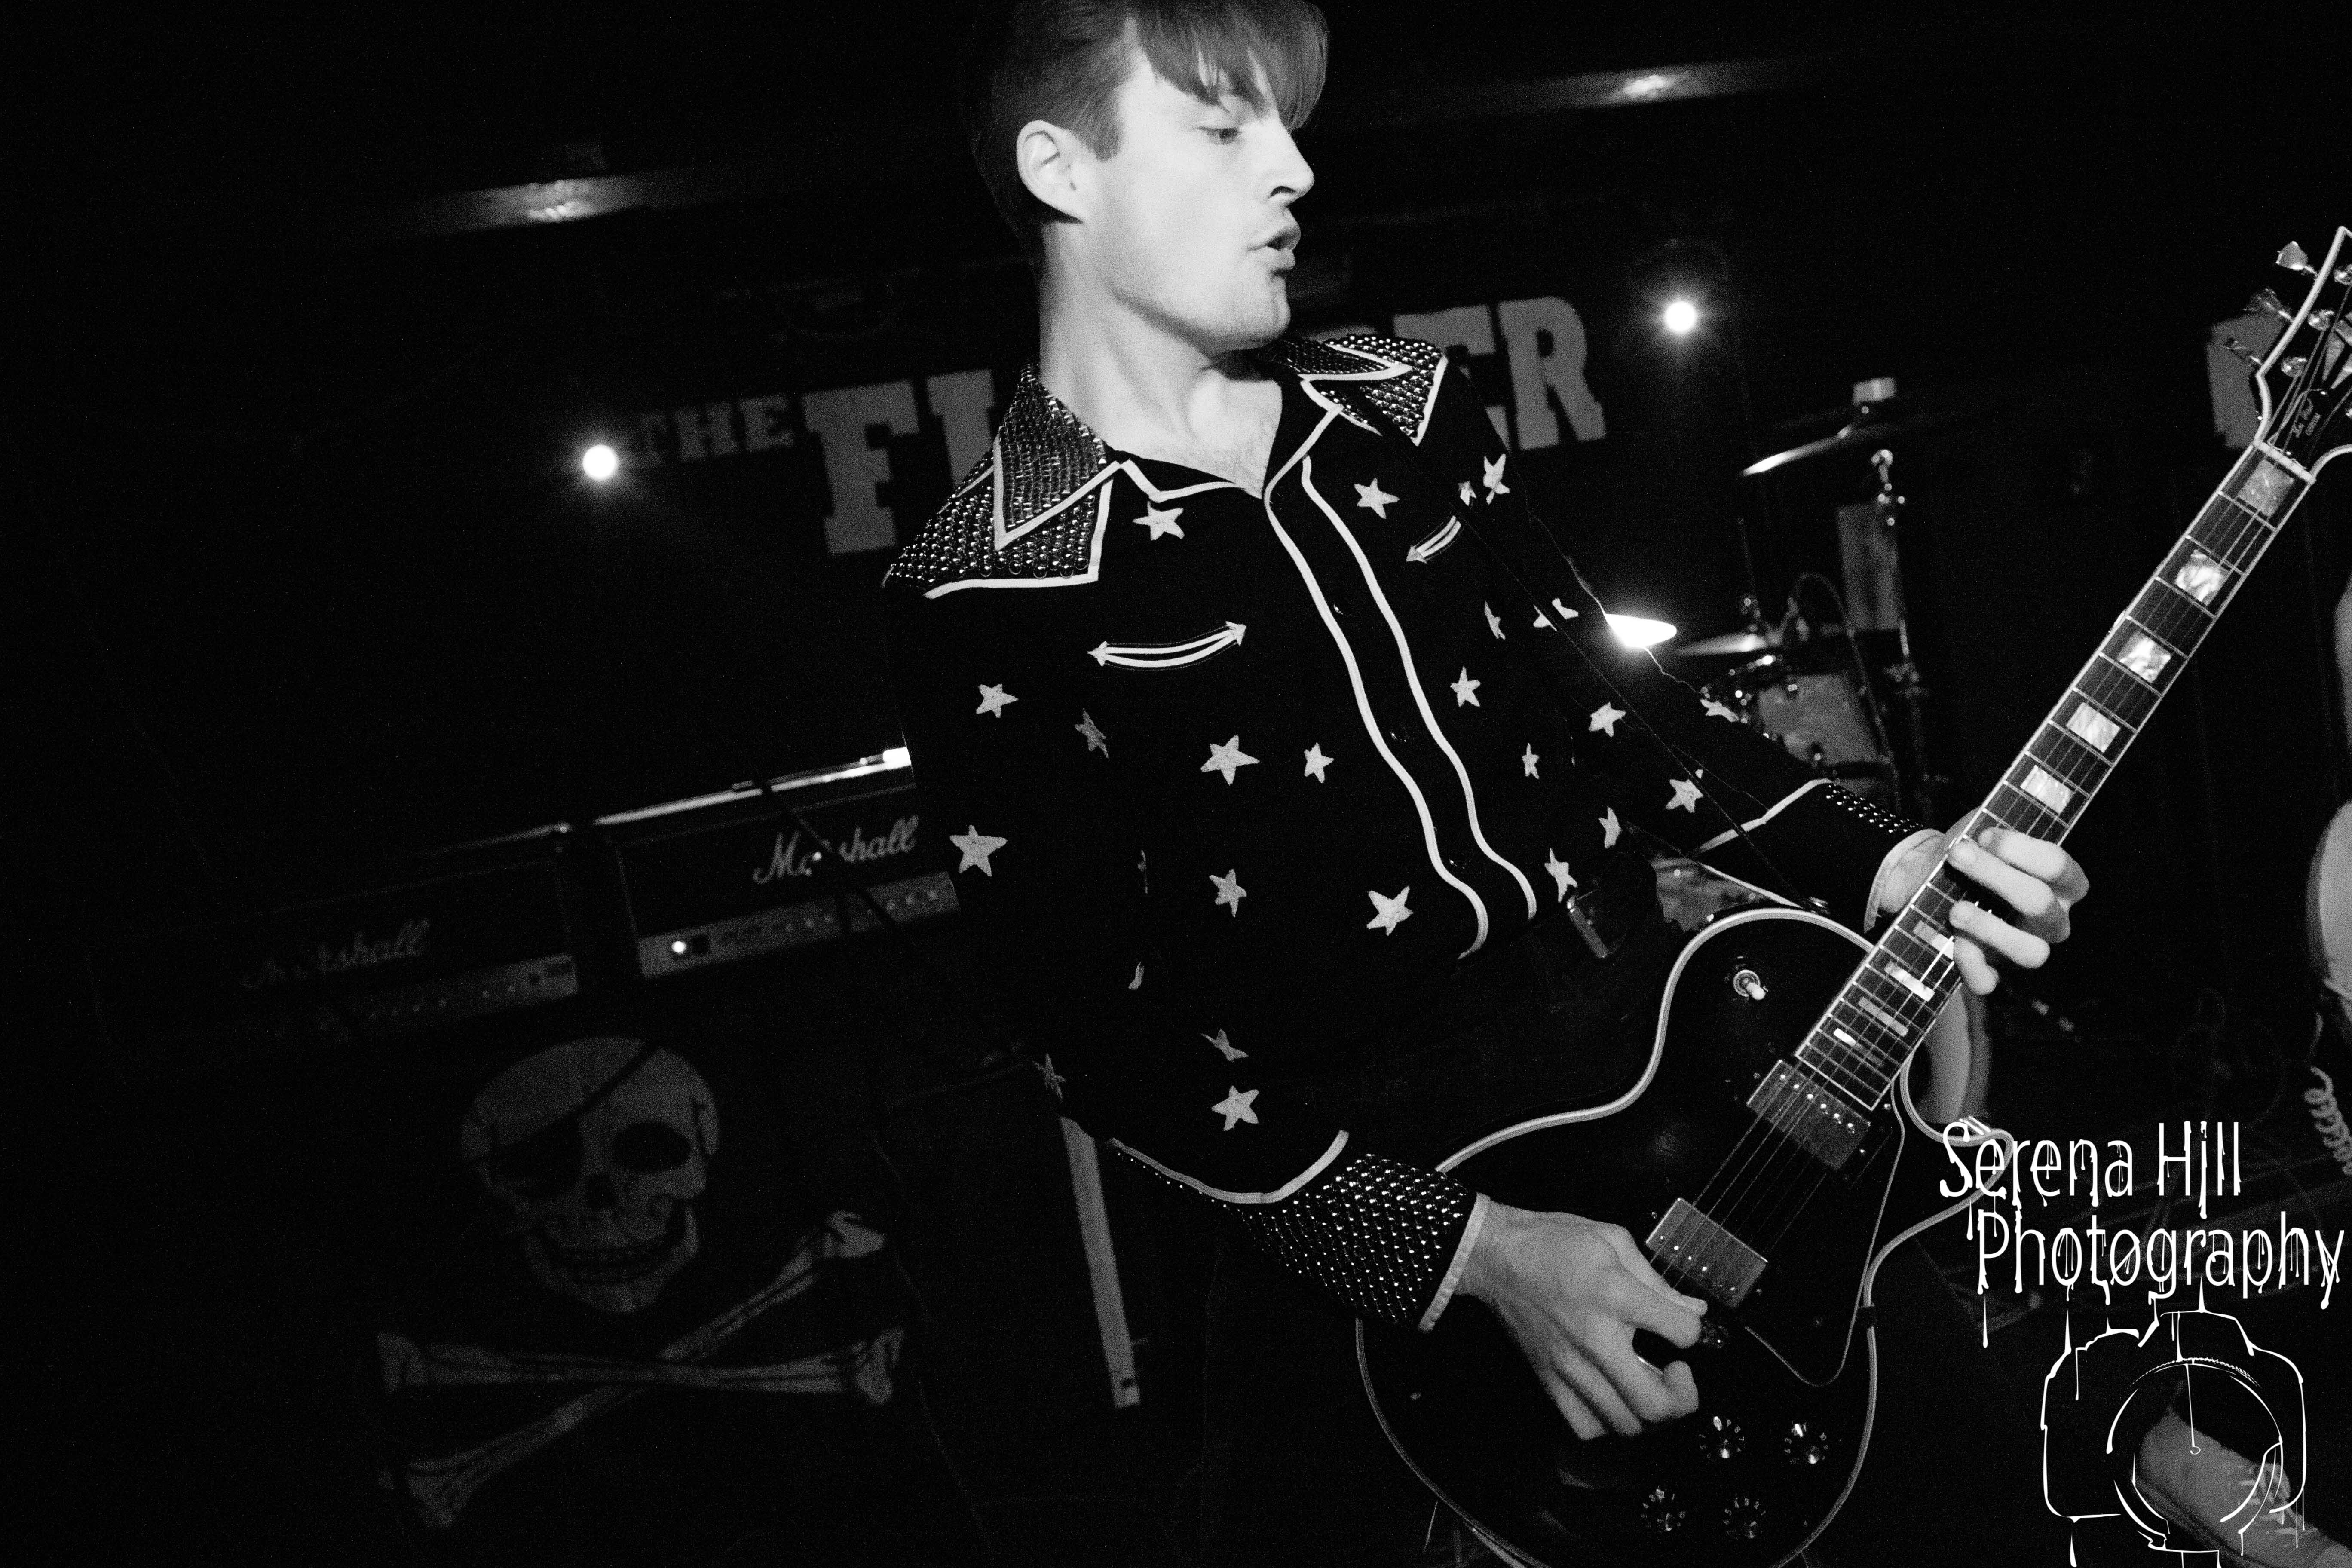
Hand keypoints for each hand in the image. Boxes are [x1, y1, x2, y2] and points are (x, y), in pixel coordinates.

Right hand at [1457, 1202, 1705, 1439]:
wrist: (1494, 1256)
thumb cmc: (1554, 1241)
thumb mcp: (1612, 1240)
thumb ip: (1656, 1280)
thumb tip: (1695, 1310)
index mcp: (1616, 1296)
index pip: (1682, 1333)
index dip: (1694, 1331)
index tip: (1682, 1325)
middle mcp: (1596, 1340)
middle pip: (1655, 1404)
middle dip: (1683, 1397)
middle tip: (1676, 1373)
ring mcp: (1569, 1367)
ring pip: (1624, 1424)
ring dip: (1649, 1413)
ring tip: (1648, 1386)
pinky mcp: (1548, 1380)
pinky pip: (1586, 1427)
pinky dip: (1608, 1422)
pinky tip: (1613, 1398)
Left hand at [1883, 823, 2088, 994]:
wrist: (1926, 872)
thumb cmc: (1969, 849)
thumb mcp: (1982, 827)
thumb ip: (1991, 824)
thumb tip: (1985, 835)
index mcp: (2060, 881)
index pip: (2059, 867)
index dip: (2022, 850)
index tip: (1985, 836)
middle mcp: (2052, 918)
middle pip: (2040, 904)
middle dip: (1997, 876)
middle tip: (1958, 855)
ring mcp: (2026, 946)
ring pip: (2031, 952)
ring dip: (1991, 928)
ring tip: (1956, 909)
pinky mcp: (1993, 968)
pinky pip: (1989, 980)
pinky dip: (1970, 964)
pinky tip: (1953, 943)